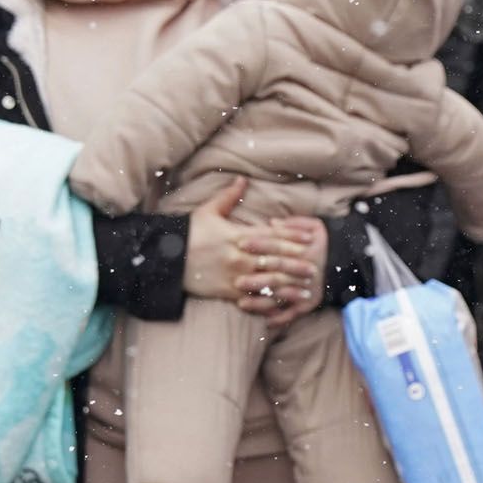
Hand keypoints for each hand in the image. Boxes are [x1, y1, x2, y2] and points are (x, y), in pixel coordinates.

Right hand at [184, 178, 325, 319]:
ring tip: (305, 288)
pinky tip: (283, 304)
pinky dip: (268, 302)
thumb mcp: (208, 211)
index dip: (294, 236)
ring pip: (268, 281)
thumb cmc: (189, 232)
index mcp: (238, 235)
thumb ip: (229, 196)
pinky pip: (252, 298)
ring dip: (289, 285)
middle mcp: (239, 256)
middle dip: (297, 263)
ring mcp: (234, 275)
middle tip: (315, 266)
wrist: (166, 258)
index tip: (310, 238)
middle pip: (275, 259)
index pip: (273, 235)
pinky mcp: (226, 292)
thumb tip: (242, 178)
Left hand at [238, 216, 329, 328]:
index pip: (278, 246)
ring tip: (241, 304)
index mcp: (304, 251)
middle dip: (256, 279)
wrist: (349, 262)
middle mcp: (304, 272)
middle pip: (277, 275)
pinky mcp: (309, 305)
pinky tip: (263, 322)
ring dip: (261, 303)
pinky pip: (292, 314)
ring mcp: (306, 291)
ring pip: (281, 298)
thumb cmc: (325, 242)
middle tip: (237, 281)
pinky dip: (278, 319)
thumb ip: (293, 223)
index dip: (260, 244)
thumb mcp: (315, 226)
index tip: (241, 243)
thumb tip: (272, 223)